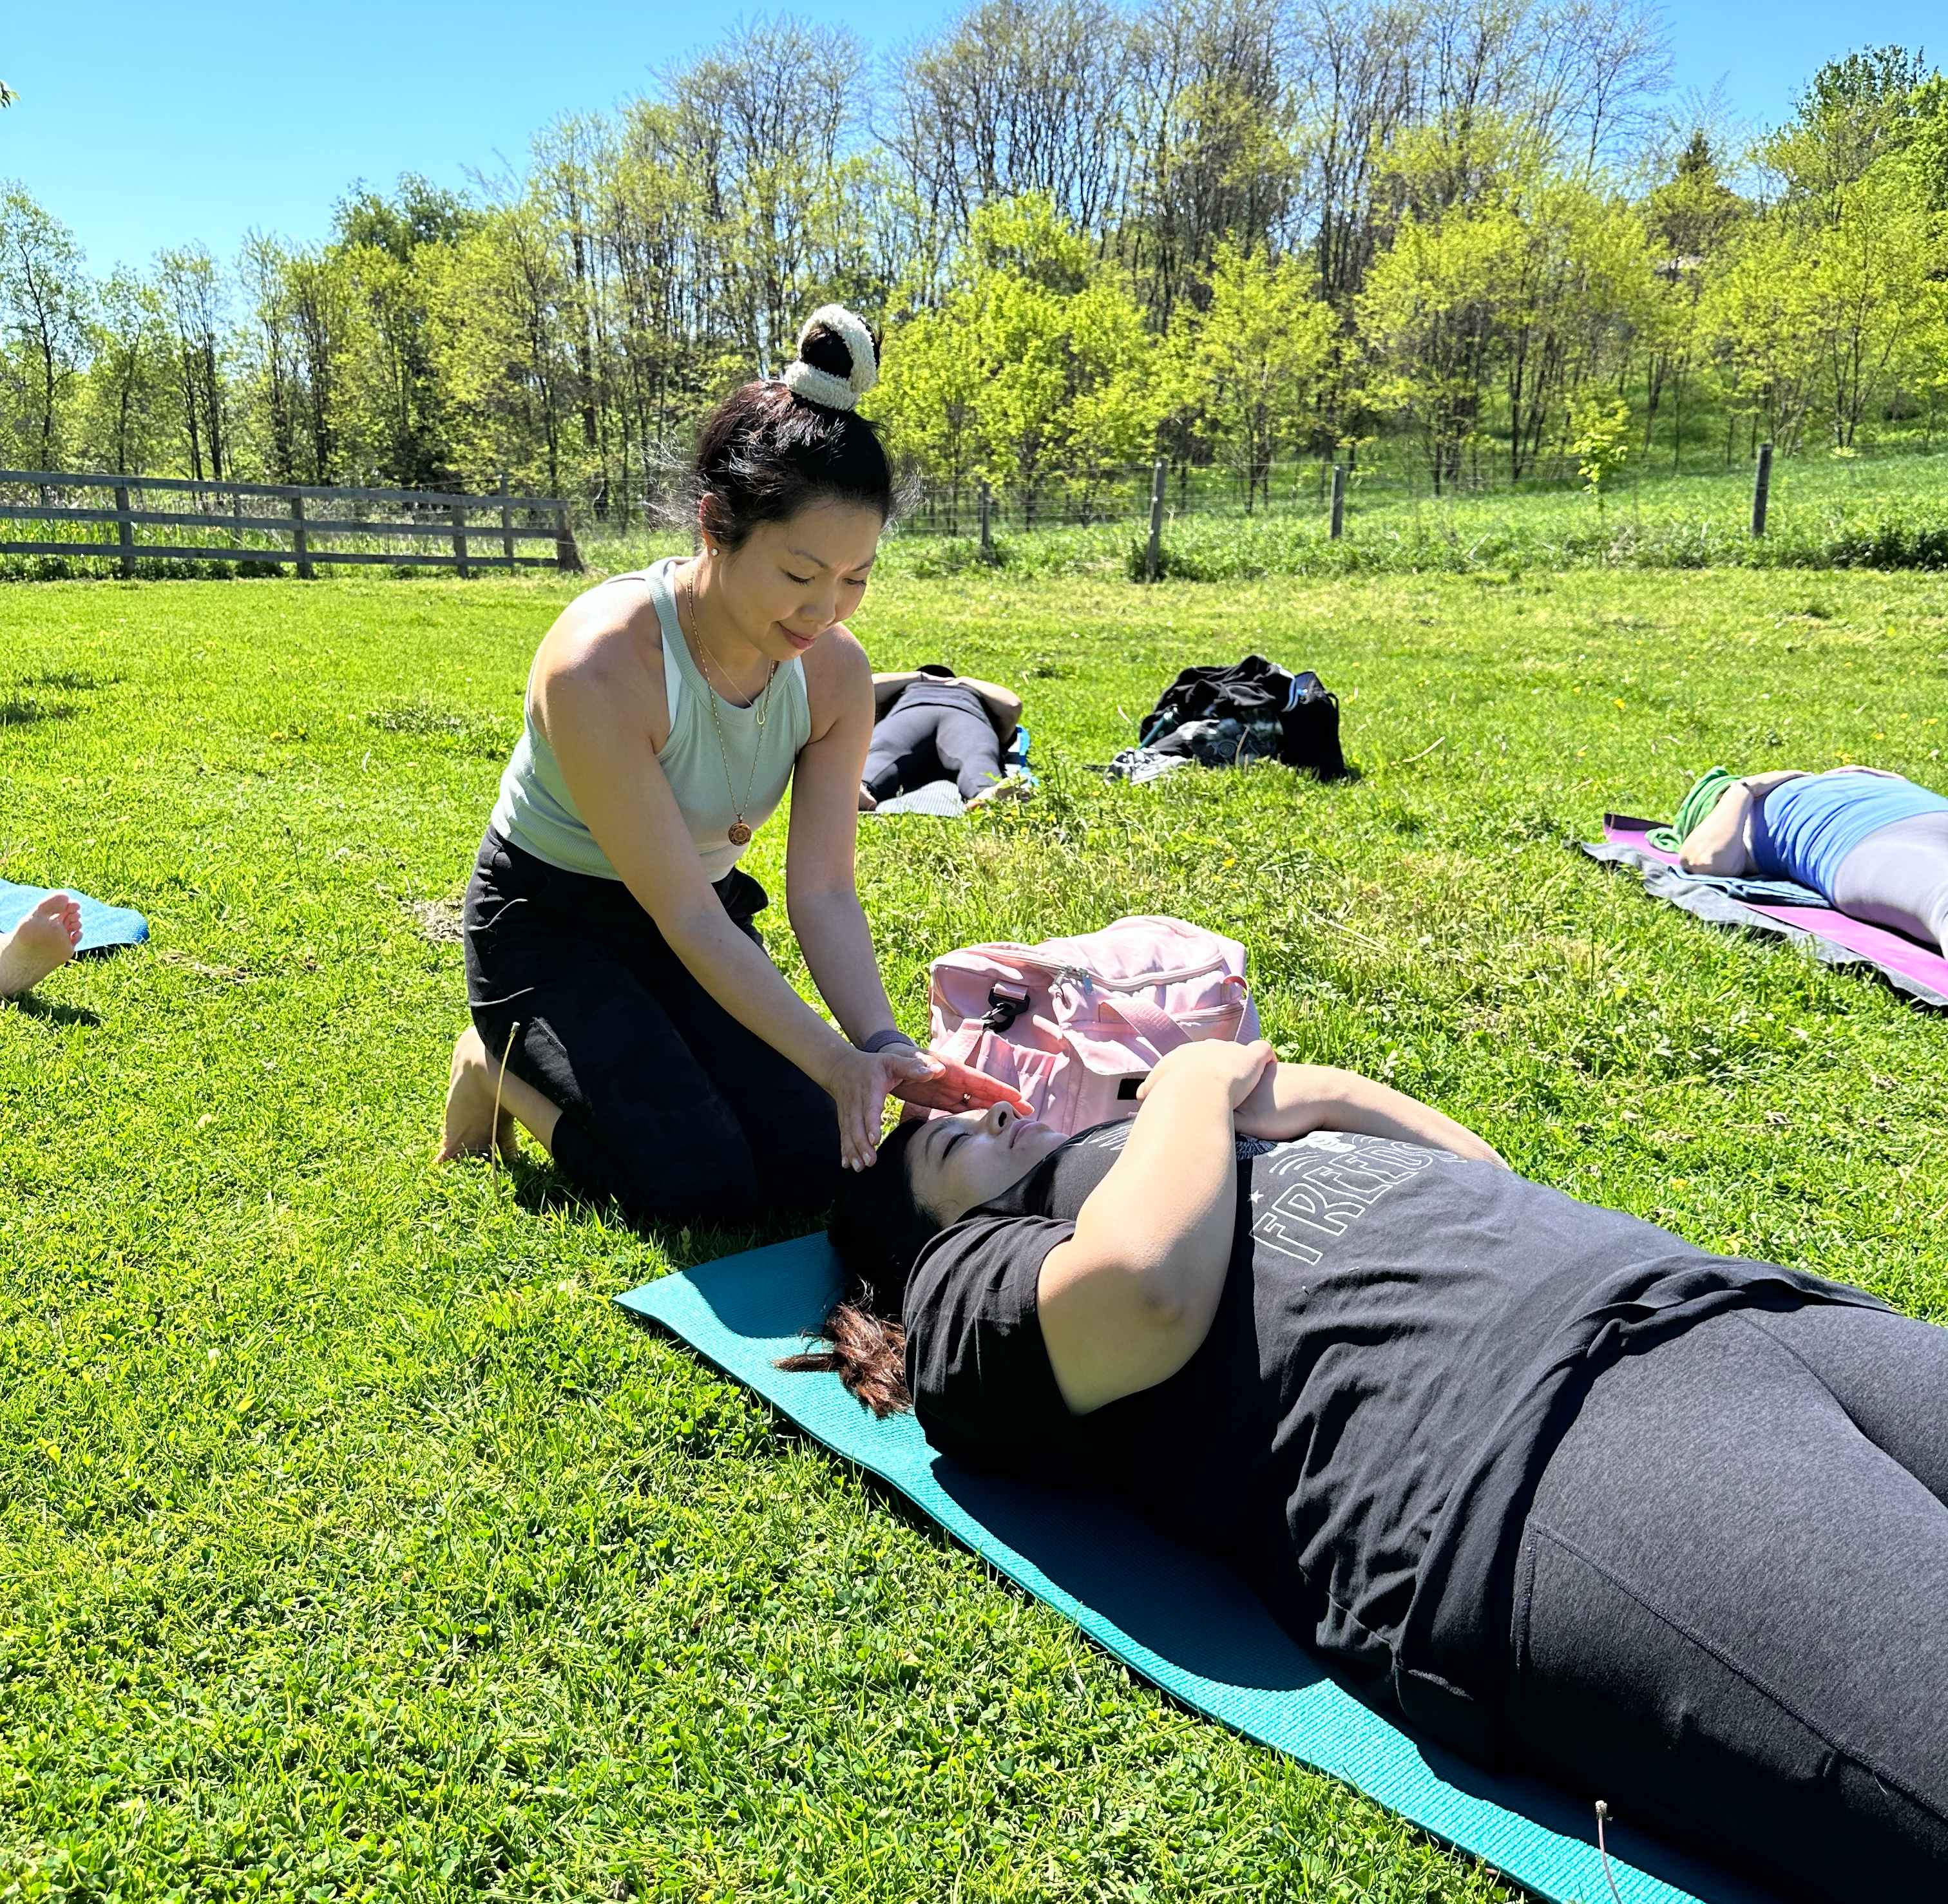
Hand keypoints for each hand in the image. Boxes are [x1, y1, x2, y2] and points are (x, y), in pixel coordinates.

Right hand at [824, 1044, 947, 1171]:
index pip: (870, 1108)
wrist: (841, 1067)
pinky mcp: (845, 1119)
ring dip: (853, 1150)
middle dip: (861, 1144)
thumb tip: (935, 1072)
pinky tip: (847, 1165)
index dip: (871, 1124)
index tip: (874, 1139)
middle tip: (869, 1162)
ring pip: (848, 1133)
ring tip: (860, 1167)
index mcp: (871, 1089)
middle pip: (856, 1125)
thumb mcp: (892, 1061)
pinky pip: (843, 1136)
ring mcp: (849, 1112)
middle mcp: (857, 1102)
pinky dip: (845, 1151)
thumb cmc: (873, 1065)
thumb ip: (913, 1066)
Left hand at [891, 1051, 1034, 1117]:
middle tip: (1029, 1113)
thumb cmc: (895, 1059)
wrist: (884, 1059)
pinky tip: (987, 1124)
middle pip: (986, 1091)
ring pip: (978, 1100)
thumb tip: (941, 1070)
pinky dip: (978, 1114)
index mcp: (950, 1069)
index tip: (1020, 1098)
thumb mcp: (904, 1062)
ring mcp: (950, 1089)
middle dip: (1007, 1100)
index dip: (1001, 1089)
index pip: (980, 1080)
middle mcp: (954, 1079)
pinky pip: (964, 1107)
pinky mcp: (942, 1098)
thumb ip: (920, 1066)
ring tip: (1015, 1120)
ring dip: (995, 1108)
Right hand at [1136, 1038, 1276, 1111]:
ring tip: (1247, 1078)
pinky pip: (1263, 1050)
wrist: (1197, 1086)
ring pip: (1237, 1051)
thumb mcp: (1154, 1090)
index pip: (1191, 1059)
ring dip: (1241, 1063)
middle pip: (1214, 1053)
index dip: (1195, 1073)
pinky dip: (1266, 1058)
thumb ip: (1149, 1091)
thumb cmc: (1173, 1091)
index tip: (1198, 1086)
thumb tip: (1141, 1097)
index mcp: (1185, 1053)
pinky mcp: (1252, 1057)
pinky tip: (1270, 1067)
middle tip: (1222, 1085)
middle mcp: (1207, 1047)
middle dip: (1217, 1066)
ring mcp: (1231, 1049)